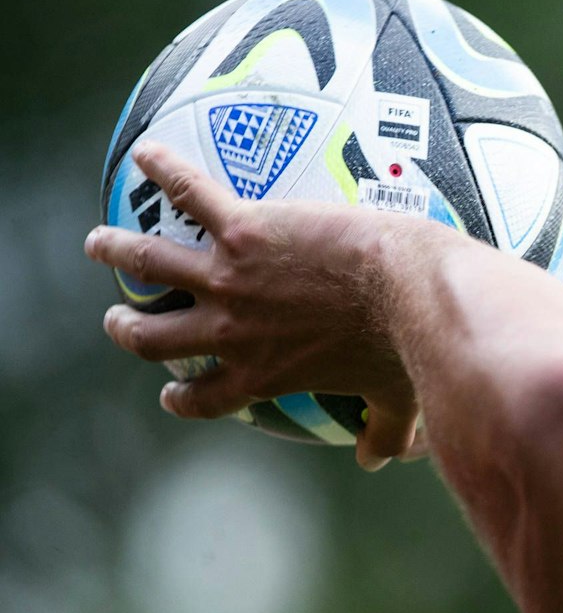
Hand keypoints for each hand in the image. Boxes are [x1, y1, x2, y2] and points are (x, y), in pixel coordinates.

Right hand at [85, 141, 441, 470]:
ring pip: (149, 265)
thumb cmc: (410, 351)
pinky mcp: (245, 228)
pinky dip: (164, 171)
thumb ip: (383, 433)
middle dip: (128, 330)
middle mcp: (232, 331)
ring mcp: (230, 278)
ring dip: (116, 252)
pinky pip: (191, 194)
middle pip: (154, 339)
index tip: (172, 393)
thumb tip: (381, 457)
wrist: (412, 292)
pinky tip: (148, 155)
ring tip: (99, 243)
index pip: (206, 399)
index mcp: (263, 375)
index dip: (183, 399)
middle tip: (120, 319)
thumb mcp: (395, 402)